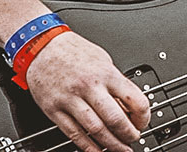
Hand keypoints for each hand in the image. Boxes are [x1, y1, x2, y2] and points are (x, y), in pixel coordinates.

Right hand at [25, 31, 150, 151]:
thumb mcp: (103, 60)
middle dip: (129, 134)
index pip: (134, 99)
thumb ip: (115, 83)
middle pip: (116, 119)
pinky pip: (74, 133)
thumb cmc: (74, 51)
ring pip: (96, 130)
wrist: (42, 46)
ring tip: (120, 149)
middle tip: (133, 139)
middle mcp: (90, 86)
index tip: (143, 122)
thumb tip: (128, 106)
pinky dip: (88, 146)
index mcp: (106, 73)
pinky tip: (96, 150)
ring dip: (111, 144)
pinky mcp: (55, 110)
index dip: (143, 116)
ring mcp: (71, 99)